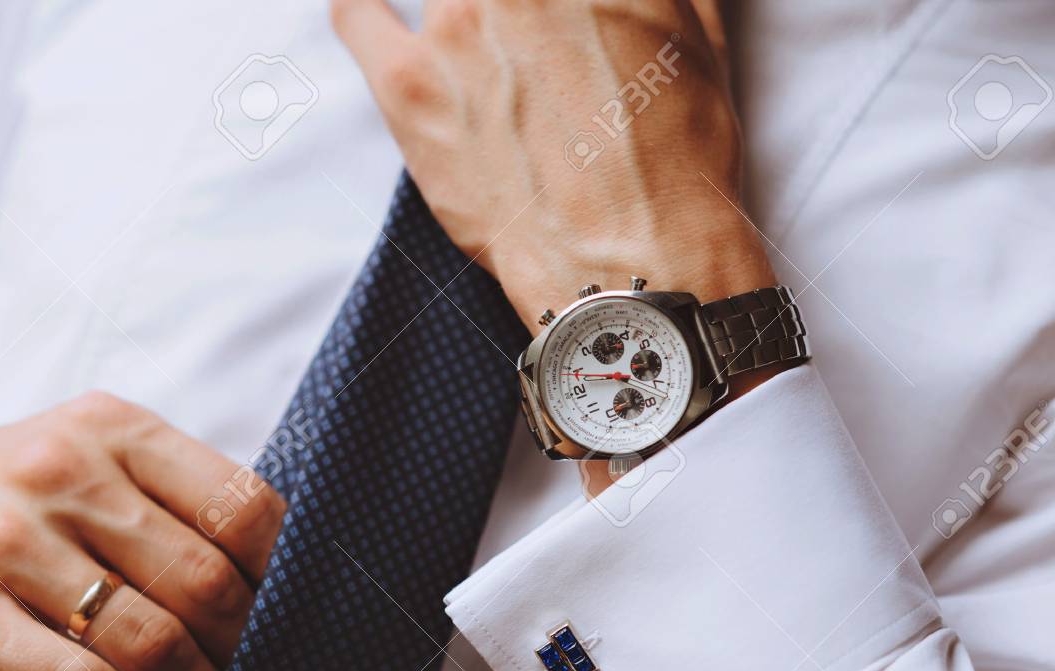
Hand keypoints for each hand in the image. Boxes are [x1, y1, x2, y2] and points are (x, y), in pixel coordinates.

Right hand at [0, 392, 284, 670]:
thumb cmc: (11, 492)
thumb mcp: (89, 454)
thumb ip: (171, 494)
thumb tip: (276, 572)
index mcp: (113, 429)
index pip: (237, 503)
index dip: (285, 570)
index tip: (298, 611)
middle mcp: (63, 472)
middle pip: (203, 578)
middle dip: (247, 644)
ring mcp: (8, 541)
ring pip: (149, 637)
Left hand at [332, 0, 774, 327]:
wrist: (629, 260)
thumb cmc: (677, 157)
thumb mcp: (699, 35)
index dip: (568, 4)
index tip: (571, 17)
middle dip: (520, 13)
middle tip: (537, 46)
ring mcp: (454, 24)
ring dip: (469, 12)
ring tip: (487, 46)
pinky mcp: (407, 82)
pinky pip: (356, 12)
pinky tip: (372, 1)